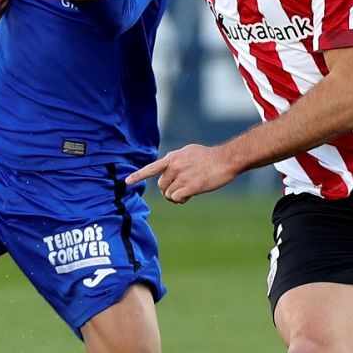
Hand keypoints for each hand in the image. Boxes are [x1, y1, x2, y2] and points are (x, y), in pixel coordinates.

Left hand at [126, 143, 240, 203]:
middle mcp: (174, 166)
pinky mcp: (191, 186)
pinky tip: (188, 197)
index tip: (126, 182)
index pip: (151, 168)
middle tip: (180, 191)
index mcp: (173, 157)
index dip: (138, 176)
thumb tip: (168, 167)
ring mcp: (182, 176)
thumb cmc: (210, 157)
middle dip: (168, 191)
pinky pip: (177, 198)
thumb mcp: (189, 152)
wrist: (226, 159)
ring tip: (187, 193)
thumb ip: (176, 159)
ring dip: (176, 197)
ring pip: (169, 194)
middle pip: (161, 186)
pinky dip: (181, 200)